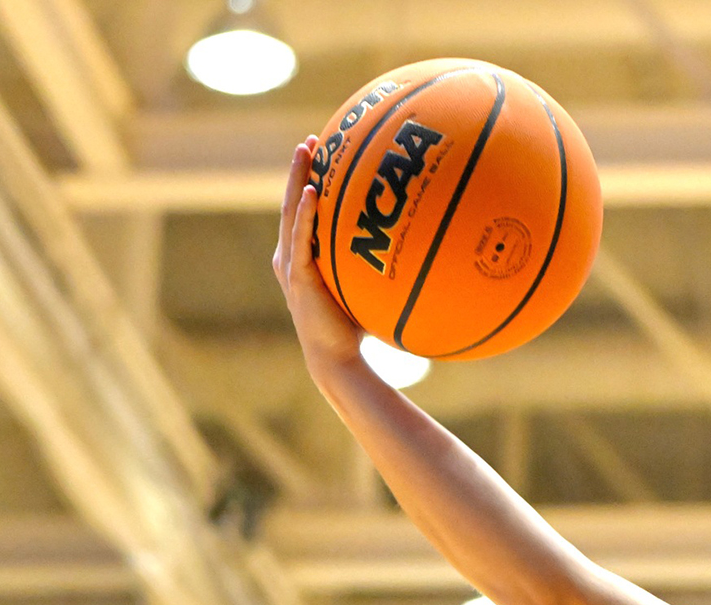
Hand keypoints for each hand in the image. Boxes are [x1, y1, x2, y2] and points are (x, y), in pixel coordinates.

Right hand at [270, 137, 363, 373]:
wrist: (337, 359)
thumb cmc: (355, 329)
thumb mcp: (367, 288)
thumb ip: (380, 265)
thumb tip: (420, 248)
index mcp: (303, 257)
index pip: (303, 212)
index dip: (308, 181)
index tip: (320, 152)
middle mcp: (291, 256)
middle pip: (293, 203)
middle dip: (300, 170)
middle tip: (309, 140)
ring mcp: (291, 265)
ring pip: (292, 213)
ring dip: (297, 179)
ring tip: (306, 151)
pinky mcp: (298, 277)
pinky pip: (301, 239)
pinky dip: (305, 214)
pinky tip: (310, 191)